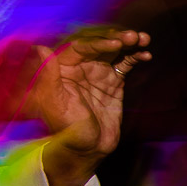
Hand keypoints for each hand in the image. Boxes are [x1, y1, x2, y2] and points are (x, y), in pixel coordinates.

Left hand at [33, 29, 150, 185]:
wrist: (88, 148)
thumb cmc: (67, 129)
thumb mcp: (56, 104)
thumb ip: (49, 77)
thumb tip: (41, 48)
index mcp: (64, 68)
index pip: (81, 48)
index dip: (98, 43)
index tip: (115, 44)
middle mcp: (81, 66)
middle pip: (99, 45)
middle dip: (117, 38)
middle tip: (134, 37)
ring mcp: (98, 73)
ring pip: (114, 52)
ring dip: (129, 44)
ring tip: (144, 39)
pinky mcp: (113, 82)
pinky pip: (125, 65)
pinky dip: (135, 58)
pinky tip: (145, 55)